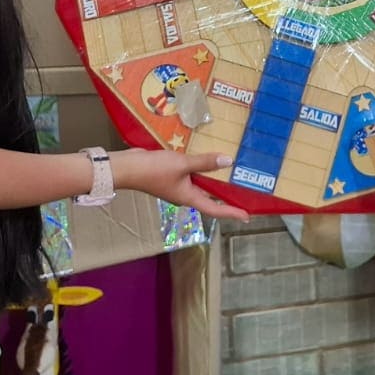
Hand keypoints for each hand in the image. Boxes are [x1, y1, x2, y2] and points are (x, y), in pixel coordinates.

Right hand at [110, 149, 249, 221]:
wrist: (128, 168)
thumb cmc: (154, 170)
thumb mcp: (182, 164)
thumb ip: (205, 162)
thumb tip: (228, 160)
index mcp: (189, 198)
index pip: (215, 209)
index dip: (232, 212)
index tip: (247, 216)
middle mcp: (185, 195)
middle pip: (210, 198)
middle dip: (226, 196)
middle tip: (243, 191)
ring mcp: (177, 187)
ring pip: (201, 185)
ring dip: (214, 180)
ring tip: (230, 172)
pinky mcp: (171, 177)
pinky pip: (191, 175)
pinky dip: (202, 170)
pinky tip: (207, 159)